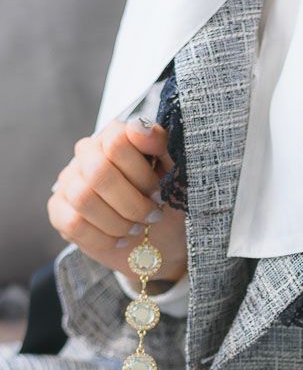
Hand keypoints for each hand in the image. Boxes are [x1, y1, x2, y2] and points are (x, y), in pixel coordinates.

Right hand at [48, 118, 186, 283]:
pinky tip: (120, 239)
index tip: (159, 193)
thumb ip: (161, 146)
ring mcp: (69, 181)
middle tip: (152, 215)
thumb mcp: (175, 174)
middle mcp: (87, 154)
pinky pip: (74, 224)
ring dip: (119, 222)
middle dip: (132, 203)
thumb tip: (140, 129)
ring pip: (83, 199)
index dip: (142, 174)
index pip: (117, 143)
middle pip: (98, 172)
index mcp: (115, 137)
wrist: (162, 240)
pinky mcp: (59, 211)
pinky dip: (104, 238)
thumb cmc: (166, 203)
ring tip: (137, 228)